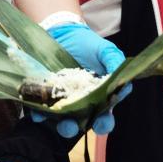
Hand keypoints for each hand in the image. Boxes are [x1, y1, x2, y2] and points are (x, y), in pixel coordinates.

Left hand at [30, 21, 130, 136]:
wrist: (63, 34)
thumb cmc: (88, 45)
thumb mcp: (104, 50)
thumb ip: (114, 62)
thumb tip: (124, 80)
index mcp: (101, 98)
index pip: (105, 115)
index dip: (105, 122)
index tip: (103, 120)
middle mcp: (83, 104)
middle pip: (84, 123)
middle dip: (82, 127)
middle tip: (79, 126)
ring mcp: (64, 102)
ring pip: (64, 121)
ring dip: (63, 126)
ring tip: (61, 122)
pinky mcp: (47, 97)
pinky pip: (42, 111)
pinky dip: (40, 114)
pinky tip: (38, 114)